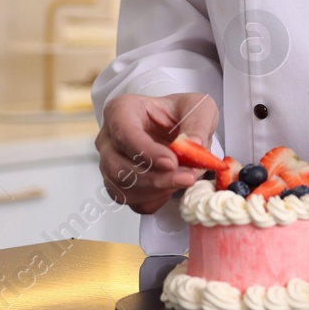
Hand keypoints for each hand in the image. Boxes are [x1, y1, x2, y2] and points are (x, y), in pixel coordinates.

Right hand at [97, 92, 218, 213]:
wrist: (180, 128)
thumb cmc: (181, 113)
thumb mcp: (199, 107)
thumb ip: (197, 123)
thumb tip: (193, 144)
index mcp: (122, 110)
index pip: (124, 133)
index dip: (146, 152)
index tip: (171, 162)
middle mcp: (109, 138)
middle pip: (118, 166)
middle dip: (155, 178)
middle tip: (186, 177)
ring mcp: (111, 164)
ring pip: (123, 188)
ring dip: (157, 191)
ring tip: (185, 180)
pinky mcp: (121, 186)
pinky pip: (133, 202)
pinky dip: (156, 200)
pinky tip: (173, 187)